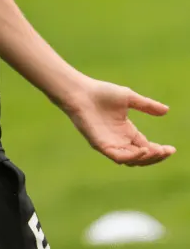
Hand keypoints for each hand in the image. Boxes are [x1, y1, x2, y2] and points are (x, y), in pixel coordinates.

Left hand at [62, 78, 176, 165]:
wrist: (81, 92)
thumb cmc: (102, 93)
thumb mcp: (129, 98)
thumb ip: (147, 106)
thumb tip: (167, 110)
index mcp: (126, 131)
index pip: (146, 147)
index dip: (159, 150)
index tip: (171, 149)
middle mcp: (119, 141)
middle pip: (141, 157)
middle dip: (155, 156)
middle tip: (166, 151)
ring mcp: (110, 145)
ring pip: (132, 160)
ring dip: (146, 158)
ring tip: (156, 150)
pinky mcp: (101, 146)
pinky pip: (118, 157)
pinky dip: (131, 156)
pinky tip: (142, 149)